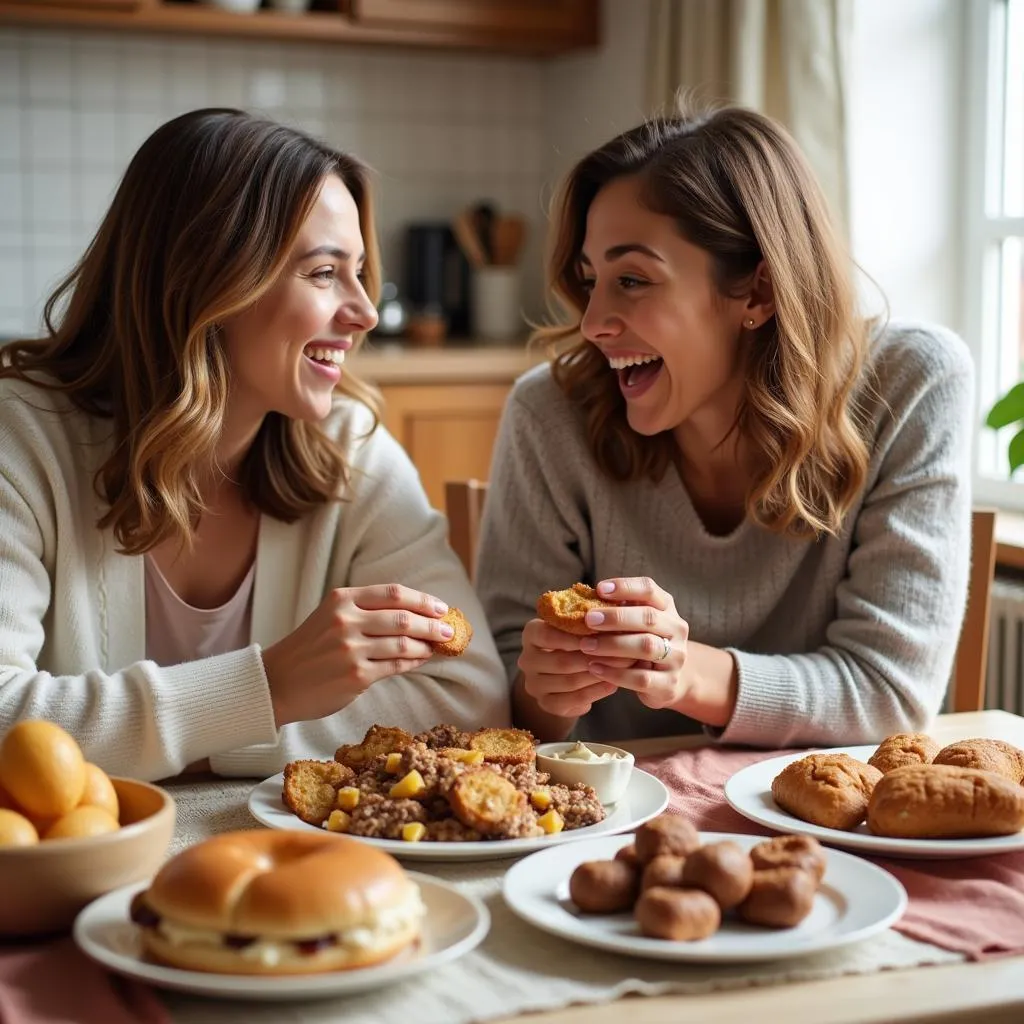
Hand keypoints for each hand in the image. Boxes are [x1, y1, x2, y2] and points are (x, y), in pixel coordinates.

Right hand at [262, 584, 454, 726]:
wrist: (277, 682)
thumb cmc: (309, 648)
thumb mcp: (331, 616)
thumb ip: (366, 611)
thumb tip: (415, 614)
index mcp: (342, 600)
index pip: (394, 593)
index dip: (423, 600)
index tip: (441, 608)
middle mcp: (346, 621)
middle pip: (404, 617)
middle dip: (433, 624)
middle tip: (449, 630)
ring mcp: (351, 649)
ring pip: (404, 643)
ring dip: (426, 645)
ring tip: (436, 646)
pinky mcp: (356, 676)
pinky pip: (396, 665)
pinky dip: (414, 661)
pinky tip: (420, 659)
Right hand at [517, 617, 633, 719]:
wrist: (562, 674)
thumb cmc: (575, 641)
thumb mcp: (576, 626)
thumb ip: (590, 617)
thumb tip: (621, 604)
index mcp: (531, 634)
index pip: (547, 634)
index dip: (573, 636)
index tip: (599, 634)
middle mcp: (527, 659)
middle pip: (560, 660)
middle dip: (594, 657)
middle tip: (622, 652)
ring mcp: (534, 684)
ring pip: (569, 682)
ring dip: (598, 674)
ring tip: (622, 667)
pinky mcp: (545, 704)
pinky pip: (572, 700)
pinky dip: (595, 692)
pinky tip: (613, 684)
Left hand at [579, 576, 689, 709]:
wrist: (668, 680)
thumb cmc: (641, 642)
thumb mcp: (635, 623)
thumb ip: (617, 610)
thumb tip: (583, 601)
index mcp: (666, 607)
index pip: (649, 589)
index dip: (625, 587)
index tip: (599, 589)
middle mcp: (676, 629)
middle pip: (649, 617)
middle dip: (616, 617)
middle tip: (588, 619)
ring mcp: (676, 657)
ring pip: (646, 647)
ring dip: (613, 645)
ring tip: (586, 646)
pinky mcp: (669, 684)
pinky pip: (641, 678)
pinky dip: (615, 673)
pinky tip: (594, 668)